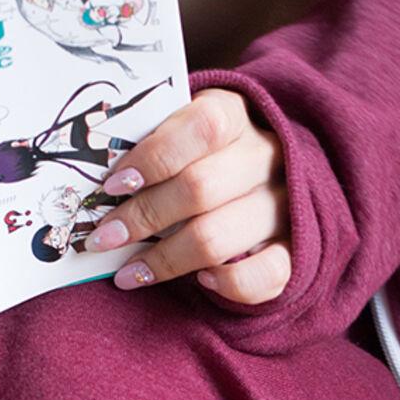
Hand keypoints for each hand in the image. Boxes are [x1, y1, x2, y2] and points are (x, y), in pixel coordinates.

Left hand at [85, 86, 291, 305]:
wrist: (268, 175)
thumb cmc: (204, 154)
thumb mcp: (182, 130)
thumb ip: (151, 146)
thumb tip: (101, 186)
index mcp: (236, 115)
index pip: (202, 127)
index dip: (154, 156)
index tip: (112, 186)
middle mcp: (267, 157)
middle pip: (201, 188)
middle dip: (143, 217)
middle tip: (104, 238)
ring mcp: (286, 205)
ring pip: (220, 237)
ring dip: (165, 260)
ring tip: (127, 272)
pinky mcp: (298, 249)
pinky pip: (265, 275)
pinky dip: (228, 283)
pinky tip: (201, 281)